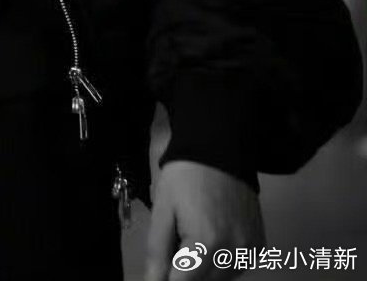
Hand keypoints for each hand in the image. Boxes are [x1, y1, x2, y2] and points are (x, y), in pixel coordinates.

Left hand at [145, 161, 264, 279]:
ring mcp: (249, 251)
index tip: (162, 265)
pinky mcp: (258, 246)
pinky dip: (221, 262)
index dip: (167, 277)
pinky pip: (235, 268)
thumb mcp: (163, 209)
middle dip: (184, 271)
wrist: (220, 149)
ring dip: (203, 269)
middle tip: (177, 242)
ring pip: (219, 280)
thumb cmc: (186, 176)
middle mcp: (232, 253)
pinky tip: (212, 237)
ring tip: (194, 235)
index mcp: (205, 244)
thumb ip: (157, 252)